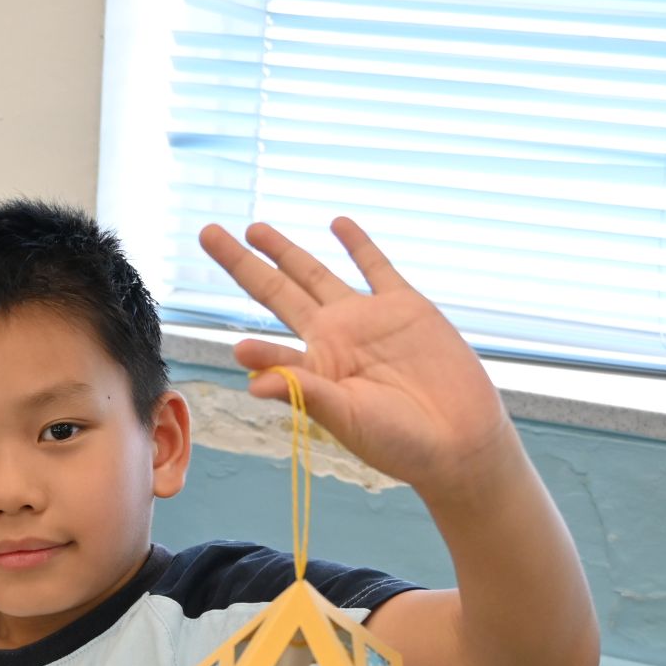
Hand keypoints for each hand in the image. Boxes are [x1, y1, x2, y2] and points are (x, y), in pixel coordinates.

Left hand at [199, 219, 515, 497]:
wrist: (459, 440)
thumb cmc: (398, 442)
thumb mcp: (345, 418)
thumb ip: (302, 391)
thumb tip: (251, 381)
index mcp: (313, 368)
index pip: (267, 344)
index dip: (250, 342)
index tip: (233, 343)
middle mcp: (332, 338)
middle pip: (276, 290)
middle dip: (242, 262)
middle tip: (207, 233)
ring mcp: (366, 319)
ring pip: (316, 273)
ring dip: (285, 250)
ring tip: (253, 229)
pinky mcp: (406, 306)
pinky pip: (376, 267)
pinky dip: (358, 244)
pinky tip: (337, 223)